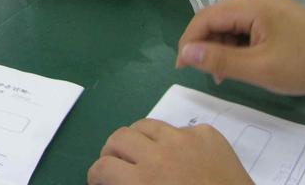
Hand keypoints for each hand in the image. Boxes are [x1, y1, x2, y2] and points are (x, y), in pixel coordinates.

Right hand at [87, 118, 251, 184]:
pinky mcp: (208, 134)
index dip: (96, 175)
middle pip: (119, 137)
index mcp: (144, 179)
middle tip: (117, 166)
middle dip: (112, 152)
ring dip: (139, 140)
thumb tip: (114, 183)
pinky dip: (175, 141)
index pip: (103, 166)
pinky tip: (183, 158)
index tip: (99, 181)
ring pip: (147, 125)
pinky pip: (181, 129)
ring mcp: (186, 138)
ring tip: (144, 153)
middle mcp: (161, 152)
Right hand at [175, 0, 304, 95]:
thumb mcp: (259, 68)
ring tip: (225, 74)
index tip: (182, 67)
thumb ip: (219, 60)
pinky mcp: (277, 14)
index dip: (190, 40)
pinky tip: (242, 63)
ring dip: (223, 47)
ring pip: (232, 23)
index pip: (207, 17)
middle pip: (218, 18)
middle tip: (207, 75)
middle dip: (207, 45)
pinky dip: (238, 44)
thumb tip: (185, 53)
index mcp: (252, 3)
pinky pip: (246, 26)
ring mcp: (269, 4)